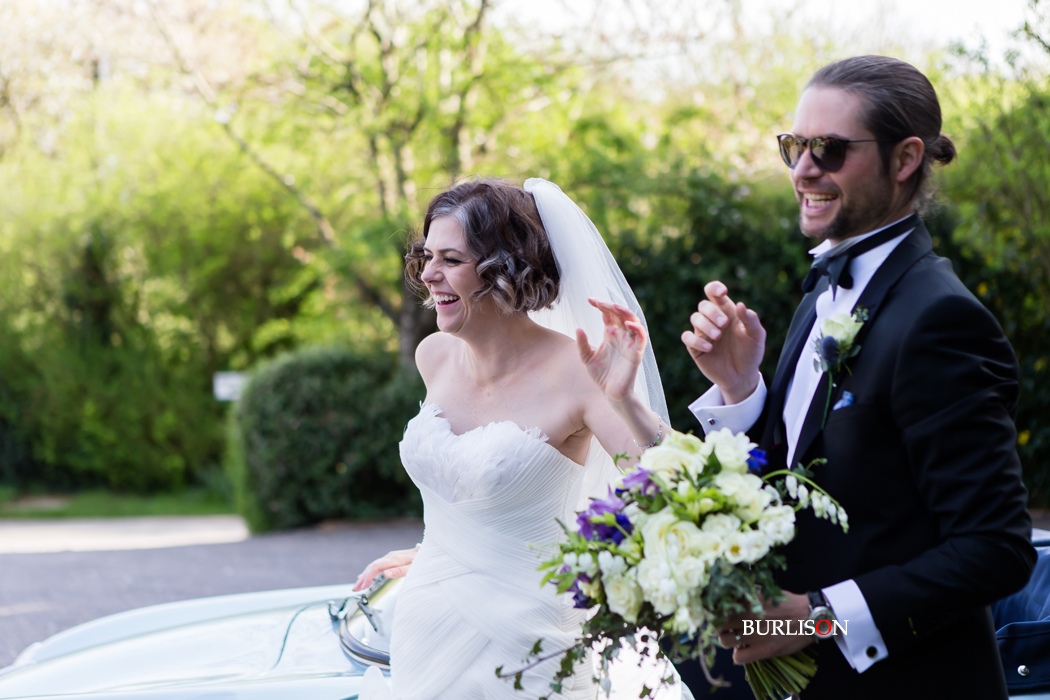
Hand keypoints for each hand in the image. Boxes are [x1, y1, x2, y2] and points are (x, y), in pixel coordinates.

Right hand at [352, 546, 417, 591]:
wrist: (427, 551)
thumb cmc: (421, 560)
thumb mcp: (413, 567)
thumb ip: (399, 571)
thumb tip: (385, 574)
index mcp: (393, 559)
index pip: (376, 567)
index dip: (368, 577)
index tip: (363, 586)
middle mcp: (389, 557)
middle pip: (372, 567)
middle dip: (363, 578)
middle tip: (355, 589)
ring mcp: (389, 557)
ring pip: (373, 566)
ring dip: (364, 576)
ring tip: (357, 586)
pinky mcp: (391, 559)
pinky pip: (377, 566)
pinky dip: (369, 572)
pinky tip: (364, 576)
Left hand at [577, 298, 645, 403]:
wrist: (611, 393)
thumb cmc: (601, 375)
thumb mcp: (587, 358)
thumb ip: (582, 344)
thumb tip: (578, 328)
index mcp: (610, 333)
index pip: (608, 313)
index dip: (601, 305)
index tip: (590, 300)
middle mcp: (621, 335)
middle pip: (620, 314)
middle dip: (610, 305)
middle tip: (598, 302)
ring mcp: (630, 343)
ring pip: (633, 321)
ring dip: (626, 312)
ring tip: (614, 306)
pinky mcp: (636, 353)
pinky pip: (641, 337)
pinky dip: (637, 329)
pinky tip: (628, 324)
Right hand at [681, 281, 765, 403]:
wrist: (743, 376)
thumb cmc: (750, 353)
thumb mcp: (757, 336)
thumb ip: (750, 319)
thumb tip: (740, 304)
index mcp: (727, 312)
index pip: (714, 293)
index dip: (714, 288)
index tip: (722, 292)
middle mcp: (713, 320)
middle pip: (703, 305)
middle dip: (712, 312)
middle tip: (724, 324)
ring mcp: (703, 333)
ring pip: (695, 318)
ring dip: (705, 325)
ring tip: (717, 337)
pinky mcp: (696, 348)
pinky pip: (687, 337)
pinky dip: (696, 340)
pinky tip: (709, 348)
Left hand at [717, 591, 814, 664]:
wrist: (810, 617)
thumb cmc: (788, 603)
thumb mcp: (766, 592)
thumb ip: (747, 593)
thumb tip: (729, 593)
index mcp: (748, 600)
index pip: (719, 605)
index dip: (716, 609)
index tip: (717, 612)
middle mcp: (748, 616)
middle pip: (718, 622)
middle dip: (719, 624)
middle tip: (726, 626)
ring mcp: (755, 634)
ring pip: (725, 640)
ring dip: (728, 639)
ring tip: (736, 637)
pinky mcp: (764, 650)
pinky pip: (738, 658)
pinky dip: (739, 655)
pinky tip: (745, 650)